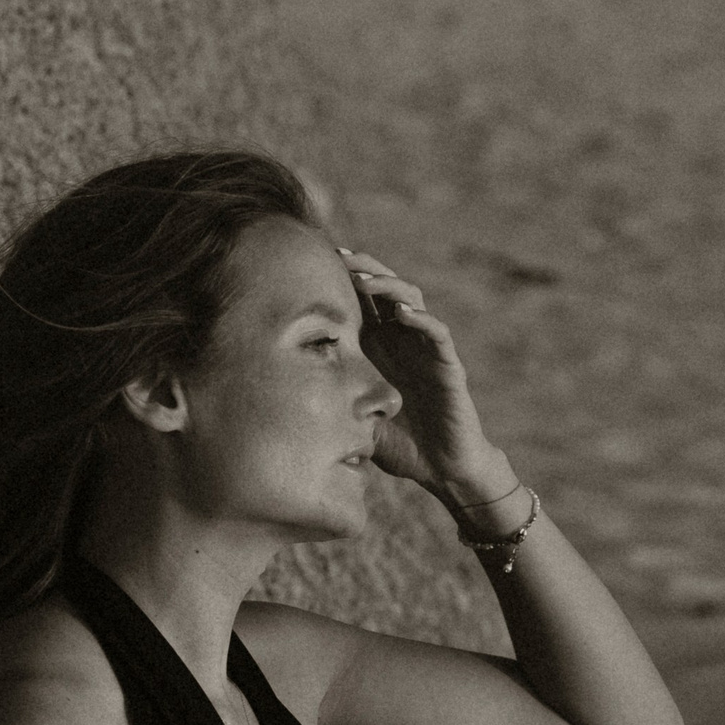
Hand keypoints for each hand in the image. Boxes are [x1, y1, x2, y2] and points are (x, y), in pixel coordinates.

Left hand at [337, 249, 513, 506]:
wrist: (442, 468)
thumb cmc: (398, 443)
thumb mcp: (351, 418)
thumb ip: (326, 402)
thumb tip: (275, 400)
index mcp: (378, 346)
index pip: (359, 302)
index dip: (341, 280)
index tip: (313, 261)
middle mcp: (402, 340)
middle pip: (384, 290)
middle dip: (363, 269)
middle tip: (338, 256)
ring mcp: (426, 349)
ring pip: (411, 301)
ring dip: (388, 286)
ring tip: (365, 278)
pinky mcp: (448, 366)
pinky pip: (437, 335)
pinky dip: (422, 320)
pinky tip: (403, 313)